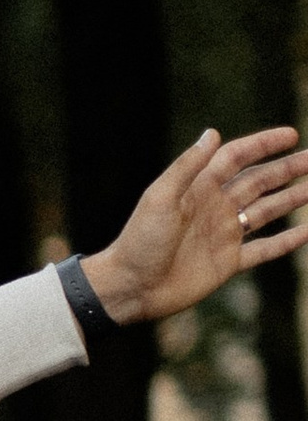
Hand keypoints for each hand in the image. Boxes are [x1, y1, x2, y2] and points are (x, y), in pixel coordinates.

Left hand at [82, 125, 307, 324]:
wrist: (131, 288)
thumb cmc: (139, 241)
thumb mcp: (160, 198)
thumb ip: (187, 167)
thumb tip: (213, 132)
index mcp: (199, 188)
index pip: (237, 158)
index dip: (264, 145)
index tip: (292, 135)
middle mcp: (215, 208)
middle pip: (259, 182)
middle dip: (287, 169)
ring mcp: (223, 235)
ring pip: (266, 211)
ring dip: (292, 199)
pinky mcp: (228, 263)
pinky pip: (264, 249)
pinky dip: (286, 241)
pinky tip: (307, 232)